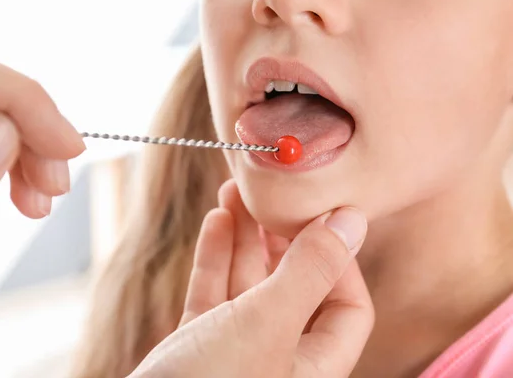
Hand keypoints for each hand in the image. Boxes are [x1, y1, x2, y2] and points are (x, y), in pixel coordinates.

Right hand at [130, 180, 373, 377]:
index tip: (318, 216)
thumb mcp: (268, 322)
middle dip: (281, 236)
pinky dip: (215, 257)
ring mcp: (237, 350)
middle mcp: (280, 358)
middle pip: (294, 287)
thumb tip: (353, 221)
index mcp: (314, 366)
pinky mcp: (199, 345)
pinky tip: (216, 219)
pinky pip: (214, 294)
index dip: (337, 260)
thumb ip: (311, 271)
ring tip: (235, 191)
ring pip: (248, 285)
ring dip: (243, 237)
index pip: (347, 307)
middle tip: (270, 195)